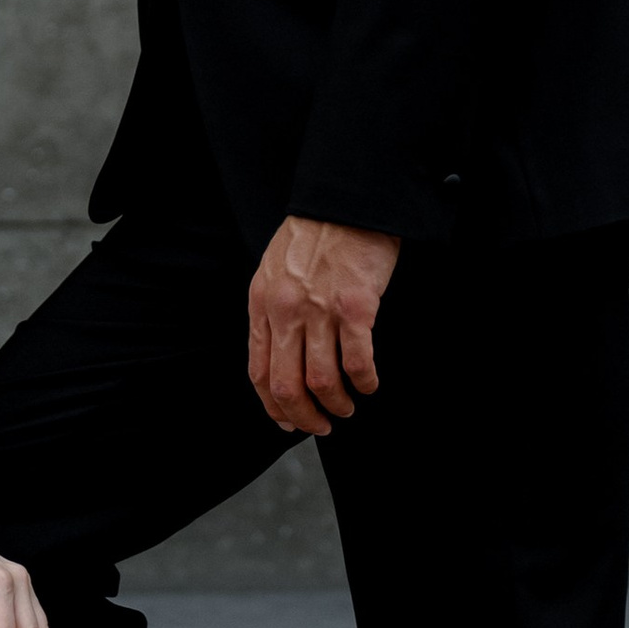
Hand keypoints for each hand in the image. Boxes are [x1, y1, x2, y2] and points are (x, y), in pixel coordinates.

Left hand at [247, 218, 401, 434]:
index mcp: (261, 305)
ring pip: (322, 381)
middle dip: (304, 417)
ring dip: (337, 404)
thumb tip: (280, 358)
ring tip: (348, 406)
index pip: (259, 373)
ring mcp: (320, 310)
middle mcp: (286, 312)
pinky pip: (358, 361)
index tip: (288, 421)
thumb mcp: (274, 272)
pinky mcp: (355, 306)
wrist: (345, 201)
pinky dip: (365, 382)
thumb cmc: (314, 234)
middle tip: (321, 426)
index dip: (273, 407)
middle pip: (287, 386)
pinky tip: (369, 384)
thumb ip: (273, 313)